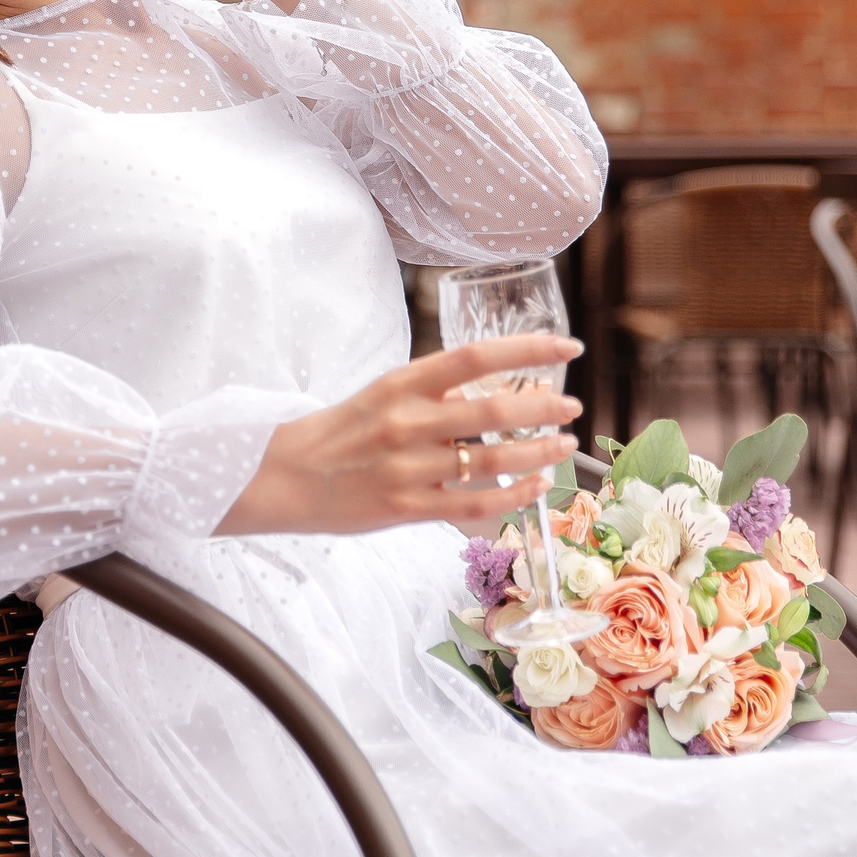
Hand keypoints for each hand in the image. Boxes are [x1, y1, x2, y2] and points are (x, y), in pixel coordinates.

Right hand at [215, 335, 583, 536]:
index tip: (567, 347)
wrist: (283, 476)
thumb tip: (492, 390)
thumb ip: (432, 393)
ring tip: (564, 446)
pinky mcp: (407, 508)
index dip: (528, 350)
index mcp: (401, 383)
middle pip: (494, 411)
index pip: (476, 356)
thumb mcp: (382, 395)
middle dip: (545, 408)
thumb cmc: (339, 432)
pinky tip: (535, 486)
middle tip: (572, 405)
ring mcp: (409, 468)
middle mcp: (408, 422)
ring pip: (493, 461)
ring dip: (539, 453)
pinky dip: (514, 495)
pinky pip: (475, 503)